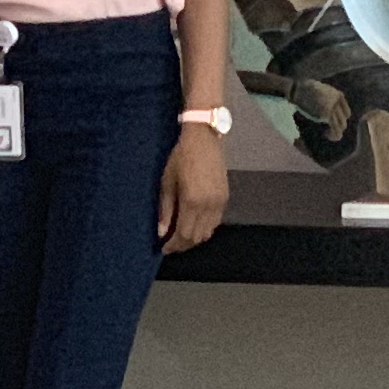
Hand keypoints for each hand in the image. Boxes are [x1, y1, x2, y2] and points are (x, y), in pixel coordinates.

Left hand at [158, 127, 232, 252]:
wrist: (203, 140)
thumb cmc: (180, 158)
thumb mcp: (167, 183)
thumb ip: (165, 210)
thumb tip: (161, 232)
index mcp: (192, 201)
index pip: (184, 234)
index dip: (173, 245)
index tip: (163, 248)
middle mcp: (209, 206)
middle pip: (197, 237)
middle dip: (183, 245)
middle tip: (171, 245)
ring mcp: (220, 202)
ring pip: (208, 232)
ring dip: (194, 238)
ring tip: (181, 236)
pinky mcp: (226, 198)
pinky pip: (216, 222)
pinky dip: (205, 228)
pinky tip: (194, 224)